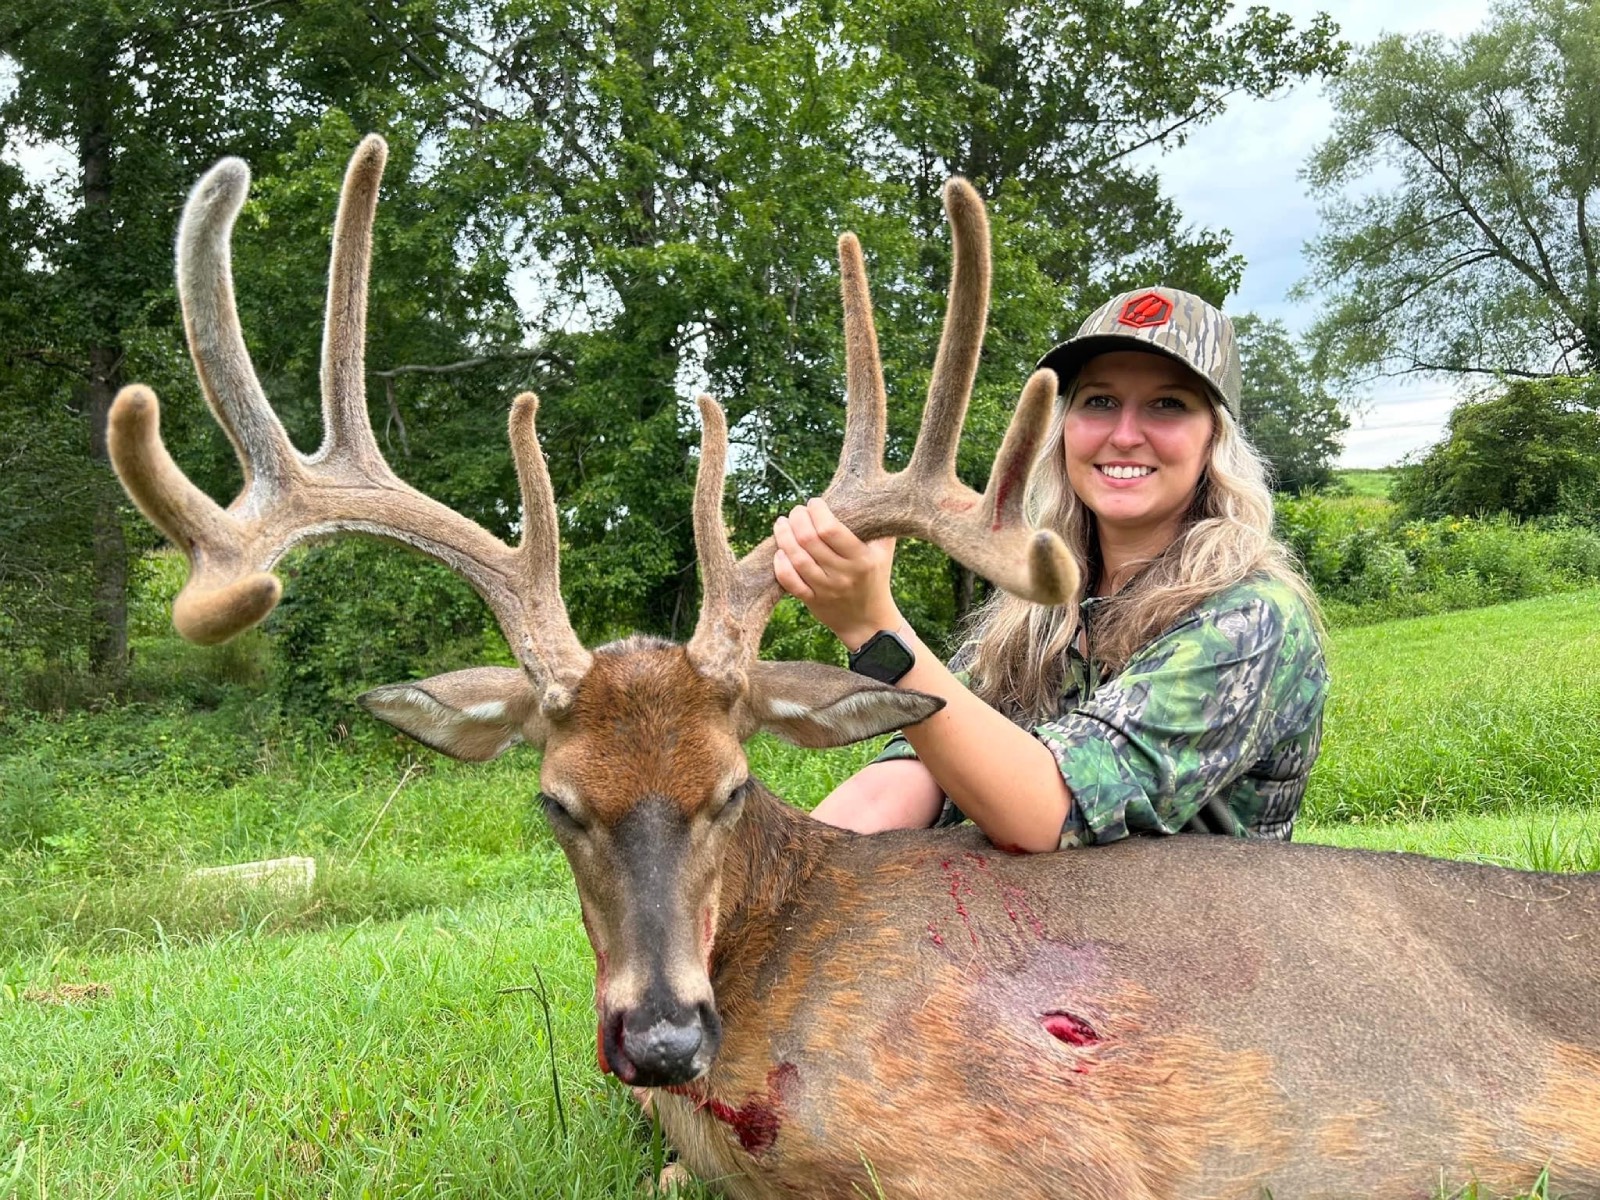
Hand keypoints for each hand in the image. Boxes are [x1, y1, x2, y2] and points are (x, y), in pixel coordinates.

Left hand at [772, 498, 900, 648]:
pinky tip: (779, 551)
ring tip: (782, 523)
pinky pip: (790, 582)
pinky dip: (780, 565)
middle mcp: (843, 575)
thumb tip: (864, 493)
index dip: (817, 511)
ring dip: (784, 536)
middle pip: (809, 541)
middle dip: (797, 519)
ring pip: (797, 559)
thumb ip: (878, 524)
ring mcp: (826, 590)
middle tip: (796, 511)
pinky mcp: (812, 601)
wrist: (870, 621)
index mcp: (861, 559)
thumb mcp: (884, 550)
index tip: (814, 502)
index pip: (831, 529)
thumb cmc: (876, 576)